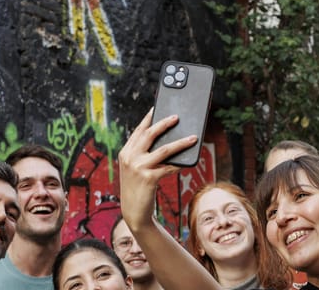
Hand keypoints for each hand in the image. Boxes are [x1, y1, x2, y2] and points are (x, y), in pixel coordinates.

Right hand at [119, 108, 196, 230]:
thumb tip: (167, 140)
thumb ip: (144, 154)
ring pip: (164, 149)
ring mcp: (138, 167)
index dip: (148, 118)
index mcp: (125, 152)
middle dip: (164, 123)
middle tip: (177, 117)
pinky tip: (188, 162)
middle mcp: (130, 157)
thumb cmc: (138, 188)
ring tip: (192, 138)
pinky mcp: (148, 178)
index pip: (138, 130)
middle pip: (150, 135)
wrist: (133, 211)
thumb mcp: (136, 168)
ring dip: (181, 142)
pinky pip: (169, 167)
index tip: (157, 107)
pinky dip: (179, 164)